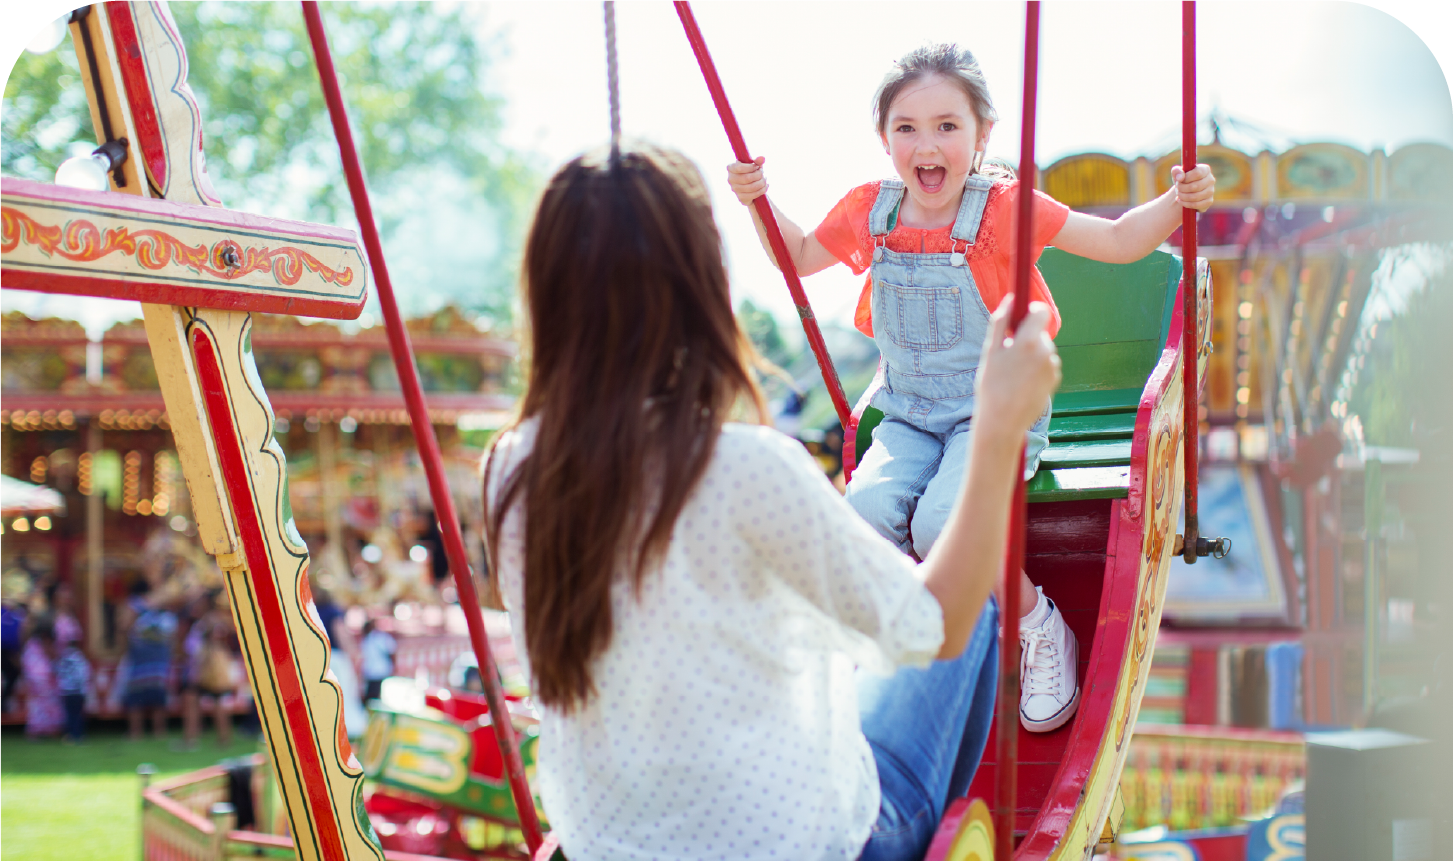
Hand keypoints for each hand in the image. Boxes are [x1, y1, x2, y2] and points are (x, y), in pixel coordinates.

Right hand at [726, 156, 767, 205]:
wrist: (751, 188)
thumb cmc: (752, 172)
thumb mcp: (755, 165)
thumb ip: (757, 161)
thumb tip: (762, 158)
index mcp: (731, 168)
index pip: (740, 168)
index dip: (751, 167)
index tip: (757, 167)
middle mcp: (730, 179)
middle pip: (747, 178)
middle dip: (759, 175)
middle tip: (763, 173)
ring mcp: (734, 189)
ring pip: (752, 187)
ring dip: (762, 183)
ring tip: (764, 180)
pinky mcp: (740, 198)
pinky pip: (754, 194)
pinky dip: (762, 190)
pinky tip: (765, 186)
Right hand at [975, 297, 1061, 440]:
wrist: (1003, 420)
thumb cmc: (992, 386)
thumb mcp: (990, 352)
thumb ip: (1001, 322)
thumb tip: (1010, 299)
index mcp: (1028, 342)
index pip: (1041, 312)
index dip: (1032, 311)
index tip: (1022, 316)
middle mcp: (1045, 352)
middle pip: (1039, 333)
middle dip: (1026, 338)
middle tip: (1008, 356)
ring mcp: (1052, 367)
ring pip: (1042, 350)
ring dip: (1031, 355)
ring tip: (1014, 374)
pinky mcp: (1055, 380)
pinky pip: (1045, 365)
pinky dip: (1036, 369)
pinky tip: (1022, 383)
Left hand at [1171, 163, 1214, 211]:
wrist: (1185, 191)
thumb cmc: (1182, 179)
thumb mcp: (1177, 173)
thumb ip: (1176, 171)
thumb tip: (1180, 178)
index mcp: (1205, 169)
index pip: (1197, 173)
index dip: (1186, 178)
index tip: (1179, 181)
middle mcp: (1211, 179)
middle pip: (1195, 186)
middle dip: (1182, 189)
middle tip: (1177, 189)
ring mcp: (1211, 191)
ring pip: (1195, 197)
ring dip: (1183, 197)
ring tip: (1178, 194)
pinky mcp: (1209, 201)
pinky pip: (1196, 205)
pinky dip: (1185, 204)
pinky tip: (1181, 201)